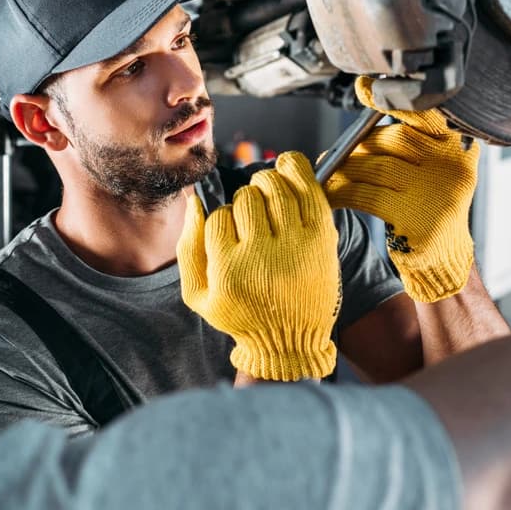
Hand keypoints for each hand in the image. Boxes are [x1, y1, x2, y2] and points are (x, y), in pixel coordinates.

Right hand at [177, 152, 340, 380]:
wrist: (291, 341)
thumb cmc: (242, 315)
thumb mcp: (199, 295)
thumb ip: (189, 248)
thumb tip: (194, 201)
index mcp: (229, 272)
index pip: (218, 218)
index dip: (223, 219)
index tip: (232, 233)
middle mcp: (262, 257)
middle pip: (246, 199)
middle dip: (245, 200)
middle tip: (252, 215)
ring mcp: (296, 247)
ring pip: (274, 188)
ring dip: (267, 183)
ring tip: (267, 193)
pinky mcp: (322, 239)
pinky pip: (308, 190)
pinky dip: (296, 170)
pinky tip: (287, 168)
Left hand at [323, 76, 477, 302]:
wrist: (442, 259)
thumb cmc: (427, 209)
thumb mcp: (431, 172)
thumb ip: (411, 146)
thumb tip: (364, 121)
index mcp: (459, 151)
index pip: (427, 116)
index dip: (395, 101)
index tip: (366, 89)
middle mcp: (452, 169)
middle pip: (396, 139)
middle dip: (360, 144)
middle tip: (337, 153)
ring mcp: (436, 195)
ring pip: (378, 166)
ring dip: (347, 168)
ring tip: (330, 173)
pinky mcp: (415, 220)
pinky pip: (367, 195)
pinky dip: (344, 192)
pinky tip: (332, 194)